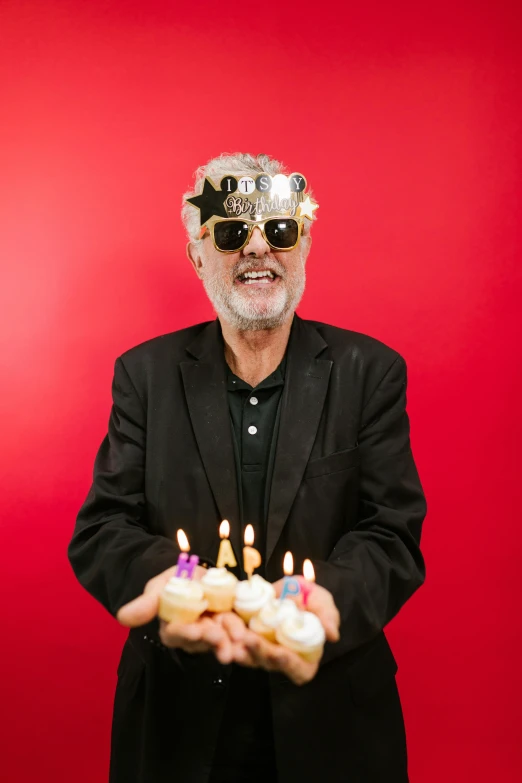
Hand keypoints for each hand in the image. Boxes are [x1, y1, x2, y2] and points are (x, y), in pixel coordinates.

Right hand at [116, 564, 236, 663]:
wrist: (194, 573)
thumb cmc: (173, 581)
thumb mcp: (158, 588)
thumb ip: (145, 603)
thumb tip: (121, 617)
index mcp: (174, 629)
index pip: (179, 634)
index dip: (189, 633)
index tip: (198, 630)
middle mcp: (195, 635)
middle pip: (205, 640)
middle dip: (215, 640)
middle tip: (224, 641)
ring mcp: (216, 631)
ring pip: (224, 637)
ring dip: (233, 639)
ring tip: (243, 639)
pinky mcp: (233, 623)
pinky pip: (240, 629)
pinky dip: (247, 630)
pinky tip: (254, 633)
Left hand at [228, 580, 340, 685]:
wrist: (286, 587)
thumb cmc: (309, 598)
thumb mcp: (321, 600)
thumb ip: (327, 615)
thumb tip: (332, 634)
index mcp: (304, 656)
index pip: (299, 670)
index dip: (289, 664)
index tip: (280, 653)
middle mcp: (281, 658)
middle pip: (269, 663)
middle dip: (258, 651)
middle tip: (248, 638)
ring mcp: (261, 650)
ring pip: (248, 656)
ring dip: (239, 647)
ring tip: (234, 635)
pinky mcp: (245, 638)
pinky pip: (234, 642)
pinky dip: (228, 635)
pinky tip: (223, 626)